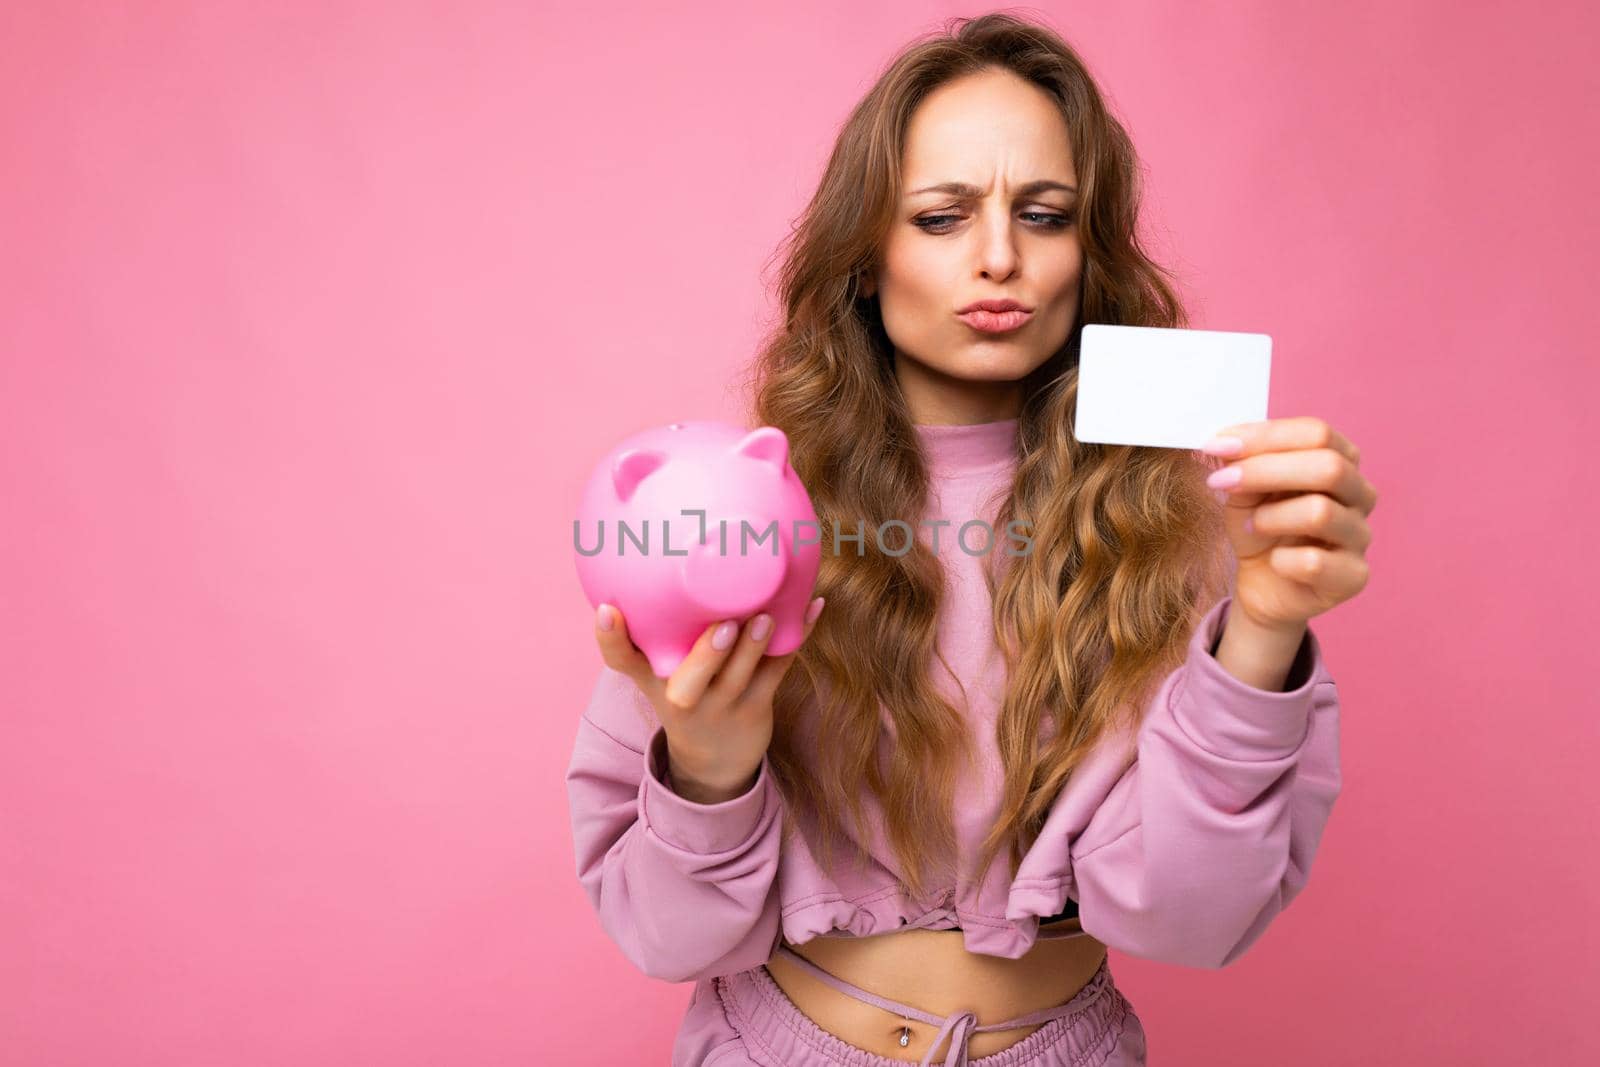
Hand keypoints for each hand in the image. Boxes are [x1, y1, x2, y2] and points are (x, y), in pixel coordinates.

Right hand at [592, 598, 825, 801]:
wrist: (713, 760)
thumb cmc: (685, 692)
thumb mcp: (660, 670)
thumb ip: (658, 626)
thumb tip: (670, 552)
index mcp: (653, 679)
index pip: (621, 661)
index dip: (610, 637)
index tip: (607, 610)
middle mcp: (683, 695)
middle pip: (690, 681)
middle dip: (707, 654)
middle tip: (724, 624)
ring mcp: (722, 706)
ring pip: (741, 676)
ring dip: (756, 645)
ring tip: (768, 615)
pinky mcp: (756, 707)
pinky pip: (778, 671)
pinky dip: (797, 637)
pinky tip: (812, 607)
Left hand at [1202, 416, 1376, 631]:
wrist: (1263, 585)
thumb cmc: (1260, 529)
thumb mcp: (1243, 490)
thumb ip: (1240, 463)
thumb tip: (1225, 442)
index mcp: (1341, 461)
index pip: (1318, 433)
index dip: (1265, 436)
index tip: (1216, 446)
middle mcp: (1360, 494)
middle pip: (1329, 467)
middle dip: (1265, 471)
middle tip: (1222, 482)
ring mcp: (1361, 536)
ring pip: (1321, 512)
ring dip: (1271, 517)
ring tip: (1253, 526)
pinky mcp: (1354, 576)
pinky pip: (1314, 562)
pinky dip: (1282, 561)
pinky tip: (1276, 562)